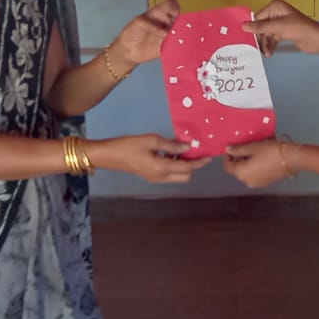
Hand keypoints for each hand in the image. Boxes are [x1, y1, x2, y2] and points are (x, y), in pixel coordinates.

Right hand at [87, 134, 204, 183]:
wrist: (110, 156)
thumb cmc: (129, 146)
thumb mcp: (151, 140)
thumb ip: (171, 144)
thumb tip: (188, 146)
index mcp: (162, 168)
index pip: (187, 167)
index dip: (199, 162)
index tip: (208, 156)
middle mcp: (161, 177)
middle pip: (186, 176)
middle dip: (192, 165)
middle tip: (191, 150)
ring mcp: (156, 178)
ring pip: (178, 176)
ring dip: (183, 164)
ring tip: (180, 148)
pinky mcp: (151, 176)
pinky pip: (169, 173)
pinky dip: (174, 164)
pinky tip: (170, 151)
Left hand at [109, 0, 180, 69]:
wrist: (127, 50)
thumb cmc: (131, 32)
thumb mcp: (137, 24)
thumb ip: (150, 24)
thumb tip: (166, 32)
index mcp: (159, 13)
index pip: (171, 4)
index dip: (175, 7)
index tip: (174, 15)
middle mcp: (166, 22)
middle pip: (180, 18)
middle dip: (182, 22)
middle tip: (177, 30)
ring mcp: (169, 34)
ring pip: (182, 31)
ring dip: (183, 35)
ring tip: (178, 40)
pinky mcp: (169, 46)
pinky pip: (178, 45)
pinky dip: (180, 46)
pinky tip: (178, 48)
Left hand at [224, 139, 300, 187]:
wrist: (291, 159)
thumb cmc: (269, 151)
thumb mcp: (252, 147)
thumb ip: (238, 149)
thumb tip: (227, 149)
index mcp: (241, 173)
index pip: (228, 166)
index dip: (228, 156)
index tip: (232, 147)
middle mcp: (247, 181)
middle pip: (238, 170)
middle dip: (239, 159)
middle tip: (245, 147)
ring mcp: (257, 184)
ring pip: (247, 172)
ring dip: (248, 163)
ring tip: (255, 151)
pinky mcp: (267, 183)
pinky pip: (256, 174)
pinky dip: (256, 167)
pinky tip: (263, 158)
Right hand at [242, 0, 318, 59]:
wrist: (316, 39)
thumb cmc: (299, 29)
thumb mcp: (278, 27)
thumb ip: (260, 27)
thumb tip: (243, 25)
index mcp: (275, 6)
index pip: (258, 17)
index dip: (252, 28)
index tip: (244, 38)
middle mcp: (276, 13)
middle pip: (261, 26)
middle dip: (260, 38)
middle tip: (256, 48)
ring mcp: (280, 23)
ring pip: (266, 34)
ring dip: (265, 44)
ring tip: (266, 53)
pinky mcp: (283, 32)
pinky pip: (272, 38)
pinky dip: (270, 45)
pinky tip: (269, 53)